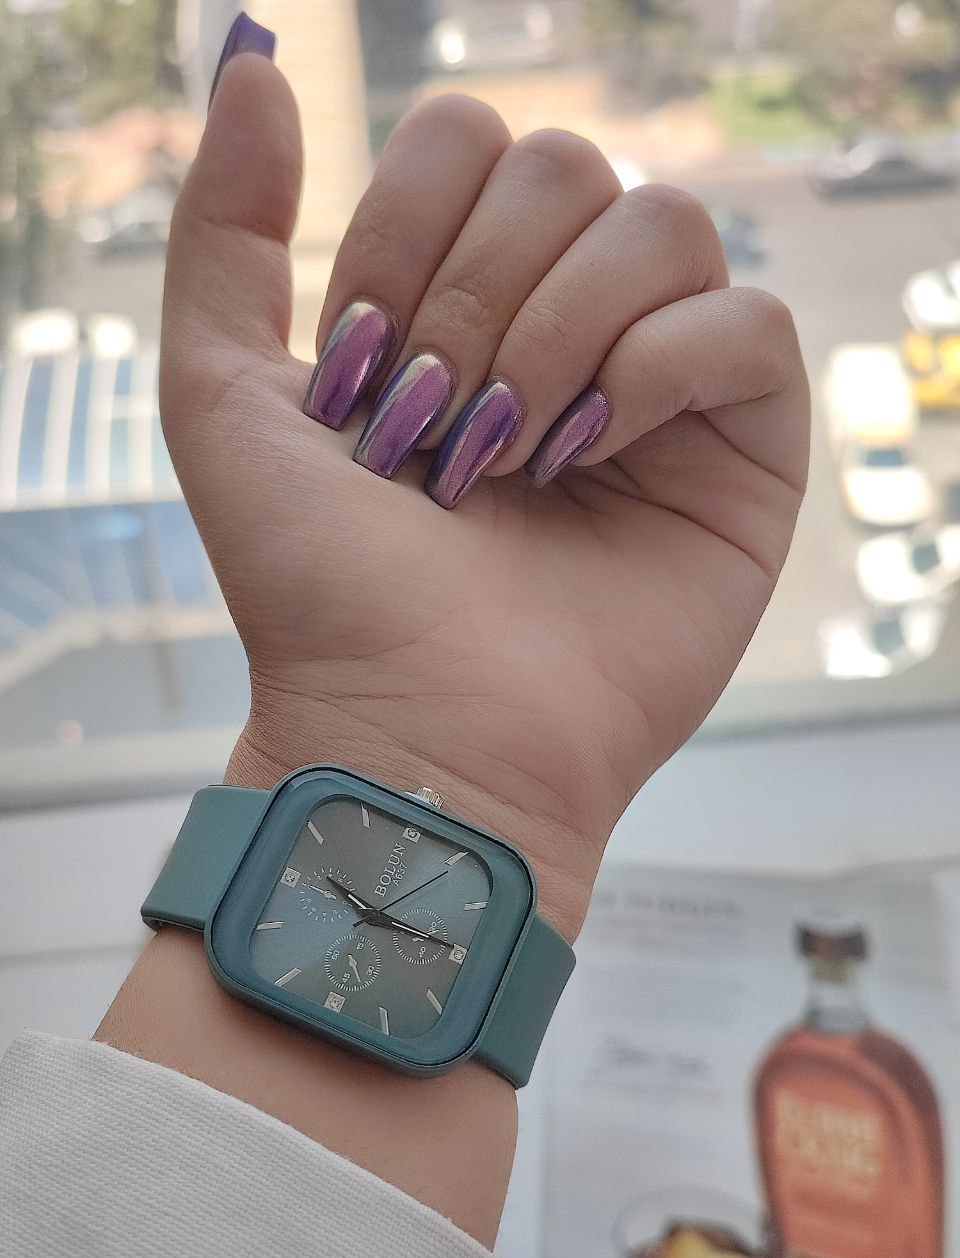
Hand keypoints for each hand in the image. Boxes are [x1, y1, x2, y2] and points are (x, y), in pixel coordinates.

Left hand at [161, 54, 808, 942]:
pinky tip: (594, 451)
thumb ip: (223, 230)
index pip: (471, 142)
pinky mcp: (744, 449)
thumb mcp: (221, 396)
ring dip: (560, 333)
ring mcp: (662, 384)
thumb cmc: (321, 587)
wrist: (416, 728)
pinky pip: (747, 325)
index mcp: (461, 299)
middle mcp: (567, 323)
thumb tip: (257, 67)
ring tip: (516, 456)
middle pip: (569, 167)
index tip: (364, 371)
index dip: (404, 234)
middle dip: (477, 296)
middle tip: (439, 429)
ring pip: (664, 225)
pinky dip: (661, 370)